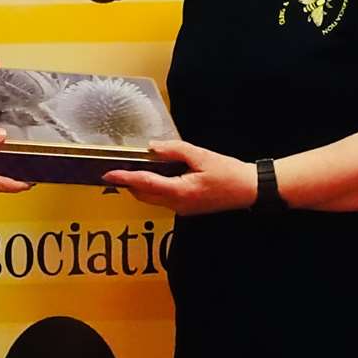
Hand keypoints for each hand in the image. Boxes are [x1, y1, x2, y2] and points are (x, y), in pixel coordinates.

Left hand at [102, 140, 256, 213]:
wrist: (249, 189)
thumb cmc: (228, 172)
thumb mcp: (201, 155)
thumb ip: (175, 150)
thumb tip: (152, 147)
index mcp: (180, 191)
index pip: (144, 184)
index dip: (125, 178)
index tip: (108, 174)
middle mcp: (177, 204)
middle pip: (143, 195)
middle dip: (129, 183)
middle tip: (117, 168)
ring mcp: (181, 209)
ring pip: (151, 199)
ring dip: (140, 187)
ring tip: (131, 170)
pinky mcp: (186, 208)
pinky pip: (162, 199)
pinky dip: (153, 189)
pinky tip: (154, 176)